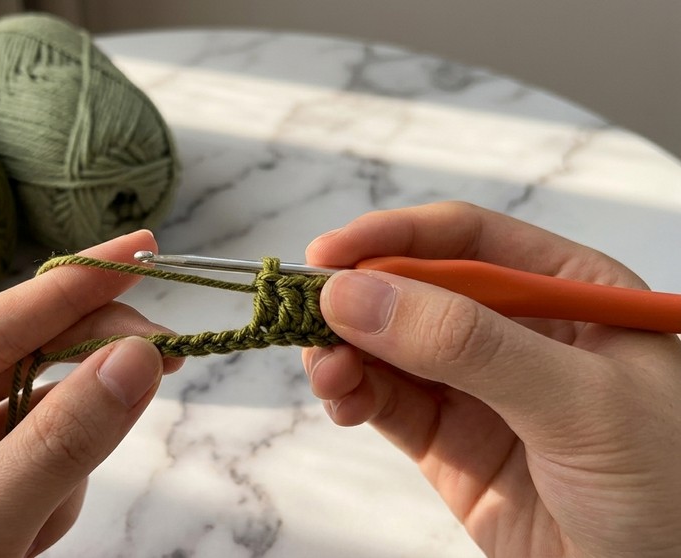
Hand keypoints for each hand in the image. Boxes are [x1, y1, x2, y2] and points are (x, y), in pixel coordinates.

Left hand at [0, 230, 180, 556]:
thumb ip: (61, 442)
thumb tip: (140, 358)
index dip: (78, 283)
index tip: (147, 248)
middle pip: (30, 358)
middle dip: (93, 366)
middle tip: (172, 351)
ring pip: (47, 415)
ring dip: (66, 464)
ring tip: (25, 534)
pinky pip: (46, 461)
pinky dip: (57, 497)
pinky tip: (23, 544)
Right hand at [302, 202, 680, 556]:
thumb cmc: (668, 488)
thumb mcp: (577, 400)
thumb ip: (468, 344)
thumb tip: (359, 295)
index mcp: (570, 293)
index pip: (467, 242)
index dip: (393, 238)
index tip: (329, 256)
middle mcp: (518, 333)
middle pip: (414, 291)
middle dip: (357, 299)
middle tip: (307, 313)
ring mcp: (480, 389)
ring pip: (388, 348)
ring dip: (344, 350)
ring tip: (325, 369)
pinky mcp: (450, 445)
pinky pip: (385, 404)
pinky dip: (352, 395)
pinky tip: (341, 397)